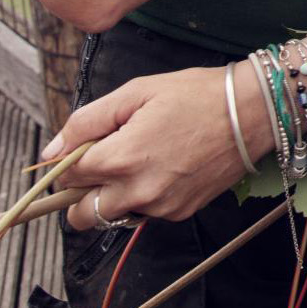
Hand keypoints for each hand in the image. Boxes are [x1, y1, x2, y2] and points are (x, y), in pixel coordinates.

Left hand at [45, 65, 258, 227]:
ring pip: (113, 216)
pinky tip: (165, 167)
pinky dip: (145, 197)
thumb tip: (51, 151)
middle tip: (104, 164)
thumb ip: (87, 121)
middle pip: (80, 216)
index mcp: (122, 158)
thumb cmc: (197, 94)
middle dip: (82, 193)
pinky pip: (145, 214)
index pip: (67, 177)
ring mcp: (160, 206)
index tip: (87, 146)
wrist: (254, 112)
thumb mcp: (138, 91)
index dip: (70, 160)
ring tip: (141, 162)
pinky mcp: (180, 212)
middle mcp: (138, 191)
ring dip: (114, 197)